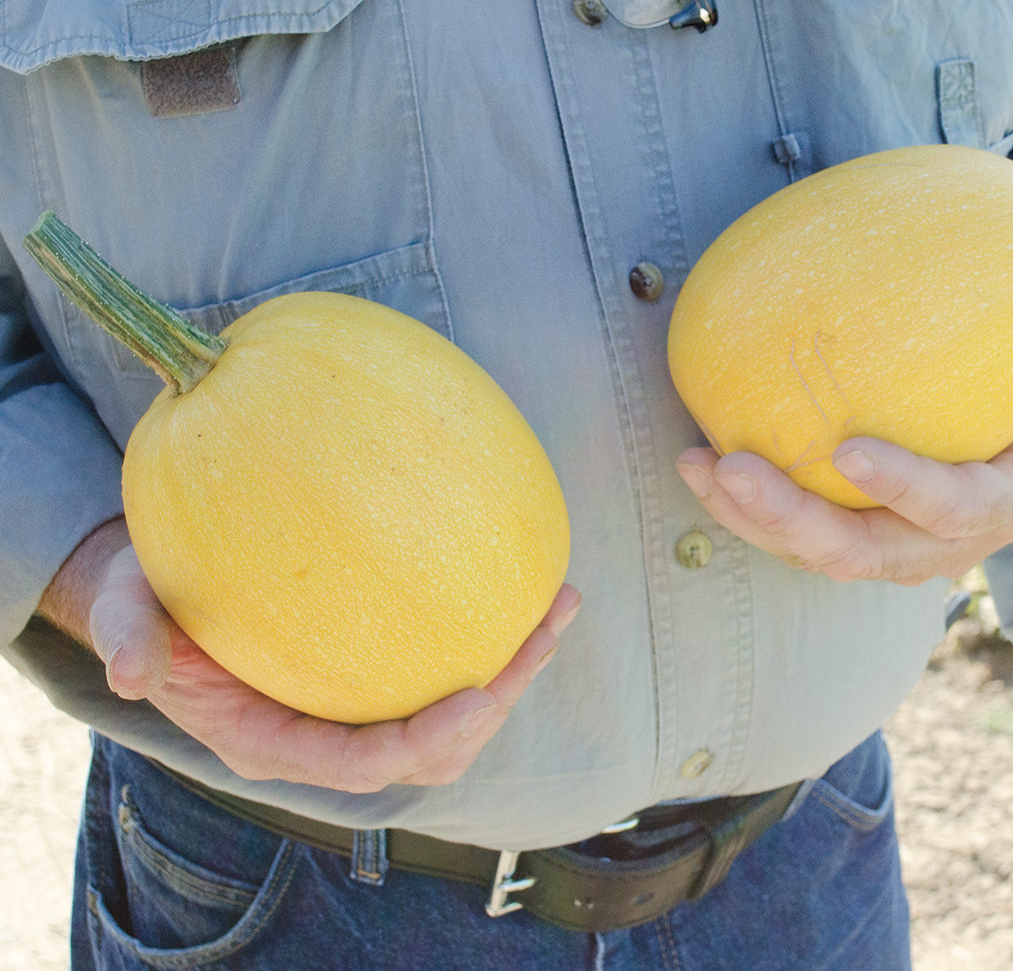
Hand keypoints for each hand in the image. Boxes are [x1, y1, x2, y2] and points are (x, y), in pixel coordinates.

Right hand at [41, 519, 580, 789]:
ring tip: (561, 600)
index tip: (479, 697)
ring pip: (457, 711)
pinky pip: (448, 660)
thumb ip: (127, 633)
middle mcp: (328, 732)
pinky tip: (525, 574)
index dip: (424, 741)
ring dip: (515, 665)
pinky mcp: (379, 664)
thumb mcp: (126, 606)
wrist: (168, 587)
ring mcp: (359, 702)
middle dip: (496, 704)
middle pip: (433, 748)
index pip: (364, 763)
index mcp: (274, 738)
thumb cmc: (151, 595)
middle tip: (541, 634)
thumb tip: (126, 668)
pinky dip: (494, 630)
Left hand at [676, 322, 1012, 586]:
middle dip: (791, 520)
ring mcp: (877, 550)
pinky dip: (738, 501)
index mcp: (990, 512)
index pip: (949, 510)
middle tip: (733, 469)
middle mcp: (927, 548)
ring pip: (806, 550)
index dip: (903, 487)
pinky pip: (784, 529)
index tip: (850, 451)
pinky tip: (695, 456)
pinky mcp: (838, 537)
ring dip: (746, 514)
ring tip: (695, 463)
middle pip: (856, 551)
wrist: (994, 476)